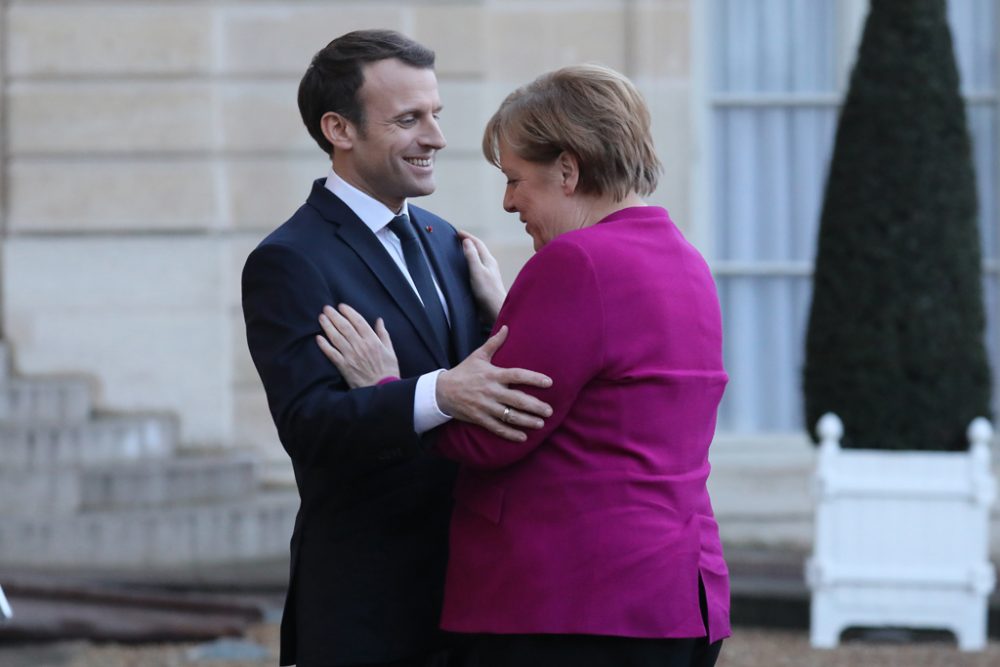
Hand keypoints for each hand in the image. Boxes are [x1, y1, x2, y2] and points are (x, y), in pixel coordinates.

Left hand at [316, 304, 399, 387]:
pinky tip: (318, 338)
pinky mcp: (344, 367)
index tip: (341, 306)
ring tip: (321, 317)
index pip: (358, 321)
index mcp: (372, 341)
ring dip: (327, 326)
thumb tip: (379, 320)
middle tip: (326, 308)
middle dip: (334, 316)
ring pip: (336, 338)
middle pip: (344, 327)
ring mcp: (351, 356)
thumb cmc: (388, 370)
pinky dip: (324, 345)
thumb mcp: (390, 351)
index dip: (349, 312)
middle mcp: (360, 346)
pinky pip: (332, 354)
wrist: (382, 389)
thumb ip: (383, 334)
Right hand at [436, 325, 552, 441]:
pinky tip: (523, 438)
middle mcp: (491, 391)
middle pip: (517, 399)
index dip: (533, 378)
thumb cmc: (463, 372)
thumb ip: (494, 343)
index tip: (549, 383)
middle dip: (535, 406)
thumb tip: (507, 327)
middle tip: (550, 411)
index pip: (517, 375)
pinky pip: (497, 428)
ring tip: (541, 424)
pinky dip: (510, 434)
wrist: (441, 391)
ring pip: (509, 416)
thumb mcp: (478, 356)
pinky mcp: (479, 418)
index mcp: (493, 374)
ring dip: (527, 421)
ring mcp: (485, 406)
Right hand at [459, 230, 505, 324]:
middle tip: (457, 239)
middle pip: (479, 249)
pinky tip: (467, 268)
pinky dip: (471, 262)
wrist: (496, 310)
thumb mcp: (477, 272)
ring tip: (461, 250)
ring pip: (479, 258)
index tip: (457, 232)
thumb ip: (472, 256)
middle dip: (469, 242)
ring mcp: (489, 273)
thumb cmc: (487, 292)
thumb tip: (467, 241)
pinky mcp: (486, 282)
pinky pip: (478, 267)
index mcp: (488, 260)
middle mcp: (490, 265)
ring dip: (470, 252)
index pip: (477, 243)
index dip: (467, 237)